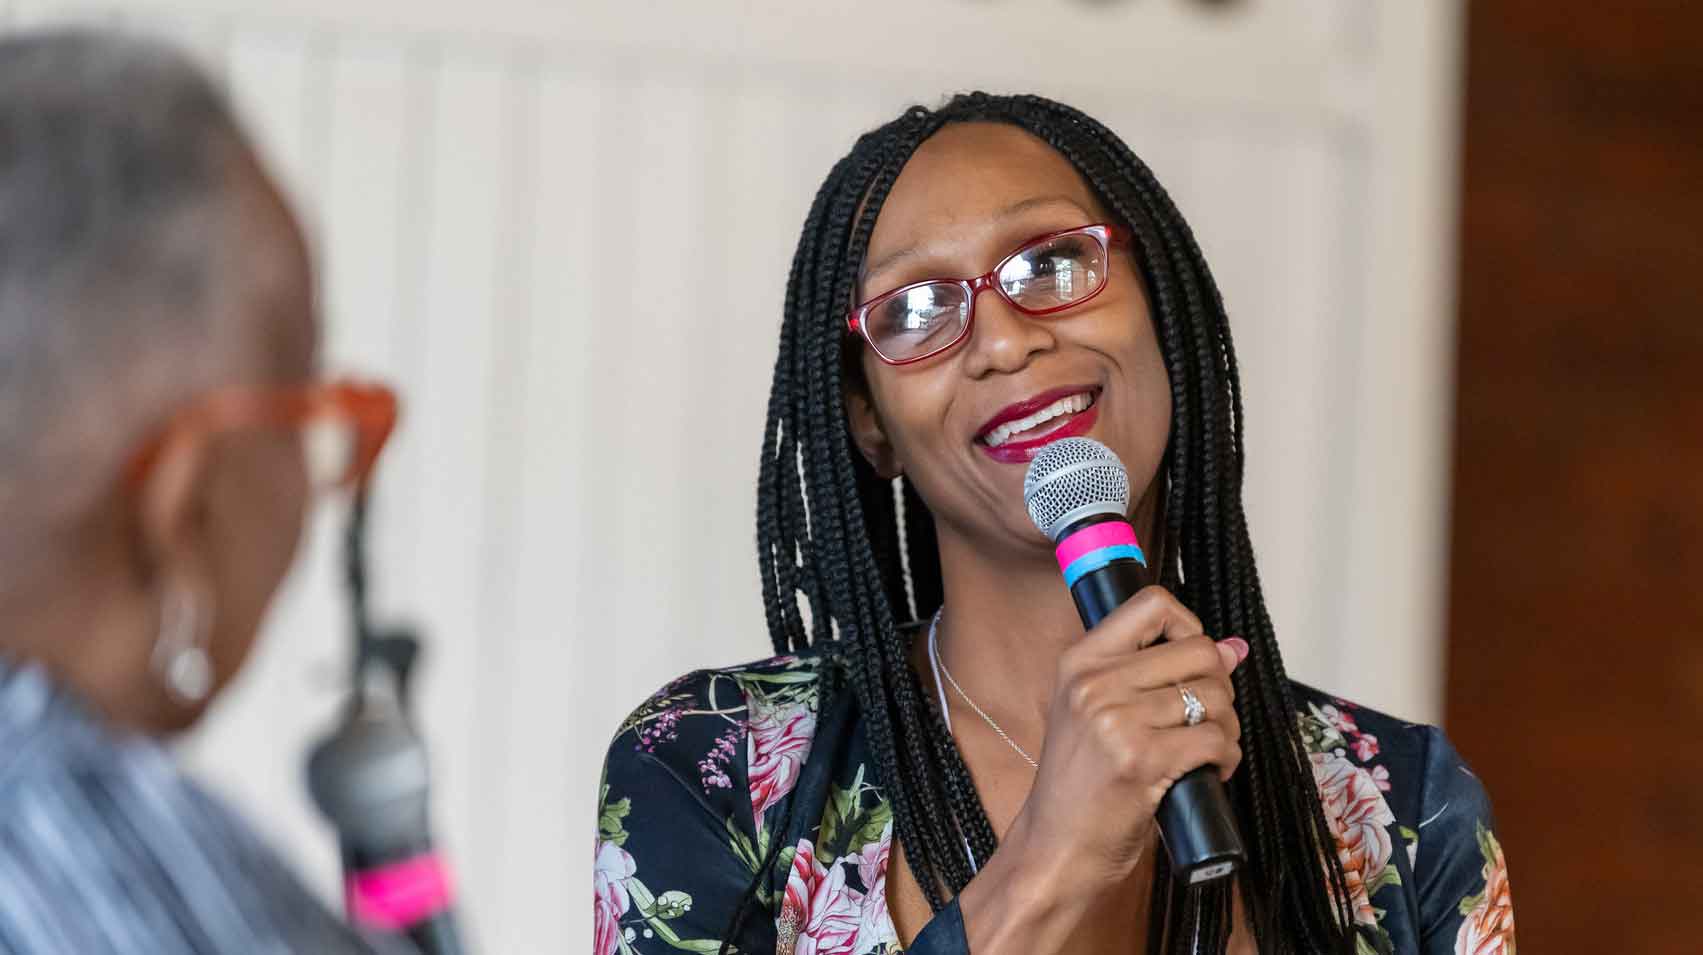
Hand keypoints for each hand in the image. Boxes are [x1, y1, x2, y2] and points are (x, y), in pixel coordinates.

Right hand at [955, 586, 1246, 952]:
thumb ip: (1152, 675)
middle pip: (1198, 651)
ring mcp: (1117, 720)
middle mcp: (1094, 683)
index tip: (1190, 659)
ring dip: (1226, 727)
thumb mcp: (1094, 713)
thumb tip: (1233, 647)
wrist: (1054, 848)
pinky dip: (1226, 757)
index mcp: (1079, 661)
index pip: (1152, 604)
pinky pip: (1215, 739)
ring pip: (1214, 697)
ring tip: (1207, 750)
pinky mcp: (1142, 760)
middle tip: (1206, 718)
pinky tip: (1210, 771)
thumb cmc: (1078, 785)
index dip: (1189, 625)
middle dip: (1219, 686)